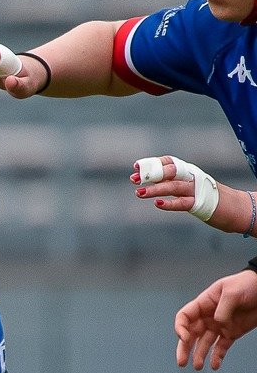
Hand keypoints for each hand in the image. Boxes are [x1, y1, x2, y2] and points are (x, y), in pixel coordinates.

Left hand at [132, 155, 251, 232]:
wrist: (238, 209)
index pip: (169, 163)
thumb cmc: (211, 198)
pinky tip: (158, 204)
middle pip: (170, 172)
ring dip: (155, 189)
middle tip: (133, 179)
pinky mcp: (202, 205)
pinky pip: (184, 203)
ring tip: (138, 192)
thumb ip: (174, 184)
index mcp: (190, 172)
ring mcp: (197, 191)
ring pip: (174, 187)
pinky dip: (170, 203)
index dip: (152, 164)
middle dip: (150, 175)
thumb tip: (152, 184)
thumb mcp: (191, 188)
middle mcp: (193, 178)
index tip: (136, 167)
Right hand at [176, 270, 256, 369]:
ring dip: (199, 355)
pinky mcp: (232, 333)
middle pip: (191, 334)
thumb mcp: (232, 292)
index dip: (180, 328)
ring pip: (204, 343)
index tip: (185, 339)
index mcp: (204, 304)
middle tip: (182, 362)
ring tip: (198, 367)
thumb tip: (218, 323)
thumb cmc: (247, 285)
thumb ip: (223, 308)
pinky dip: (217, 357)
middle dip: (184, 348)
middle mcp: (208, 316)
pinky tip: (214, 365)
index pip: (184, 317)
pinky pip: (222, 347)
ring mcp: (220, 326)